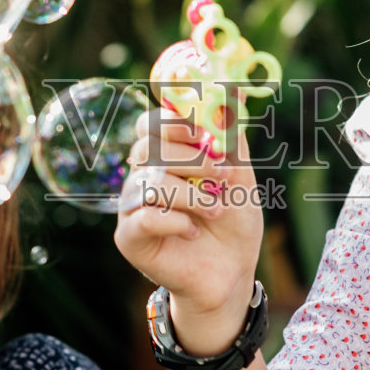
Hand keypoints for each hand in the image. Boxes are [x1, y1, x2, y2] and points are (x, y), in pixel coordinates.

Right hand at [114, 108, 262, 352]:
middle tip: (223, 176)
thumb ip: (230, 140)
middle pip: (150, 148)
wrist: (231, 274)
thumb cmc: (232, 223)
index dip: (173, 121)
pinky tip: (194, 232)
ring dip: (193, 195)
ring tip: (216, 212)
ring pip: (151, 183)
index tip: (203, 132)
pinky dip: (177, 221)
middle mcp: (142, 176)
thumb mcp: (240, 177)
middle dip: (193, 159)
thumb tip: (234, 95)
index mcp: (164, 157)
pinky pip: (145, 216)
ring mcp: (131, 206)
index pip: (151, 123)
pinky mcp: (129, 236)